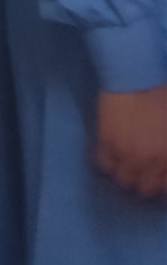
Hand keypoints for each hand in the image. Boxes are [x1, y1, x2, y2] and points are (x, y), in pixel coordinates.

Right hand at [96, 85, 166, 199]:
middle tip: (145, 171)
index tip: (159, 175)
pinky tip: (112, 155)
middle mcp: (148, 161)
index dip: (162, 182)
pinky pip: (103, 165)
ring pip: (122, 180)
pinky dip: (108, 163)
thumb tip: (163, 151)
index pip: (165, 186)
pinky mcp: (105, 142)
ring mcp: (124, 153)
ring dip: (126, 174)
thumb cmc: (162, 94)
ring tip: (127, 164)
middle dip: (145, 182)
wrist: (135, 75)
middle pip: (144, 189)